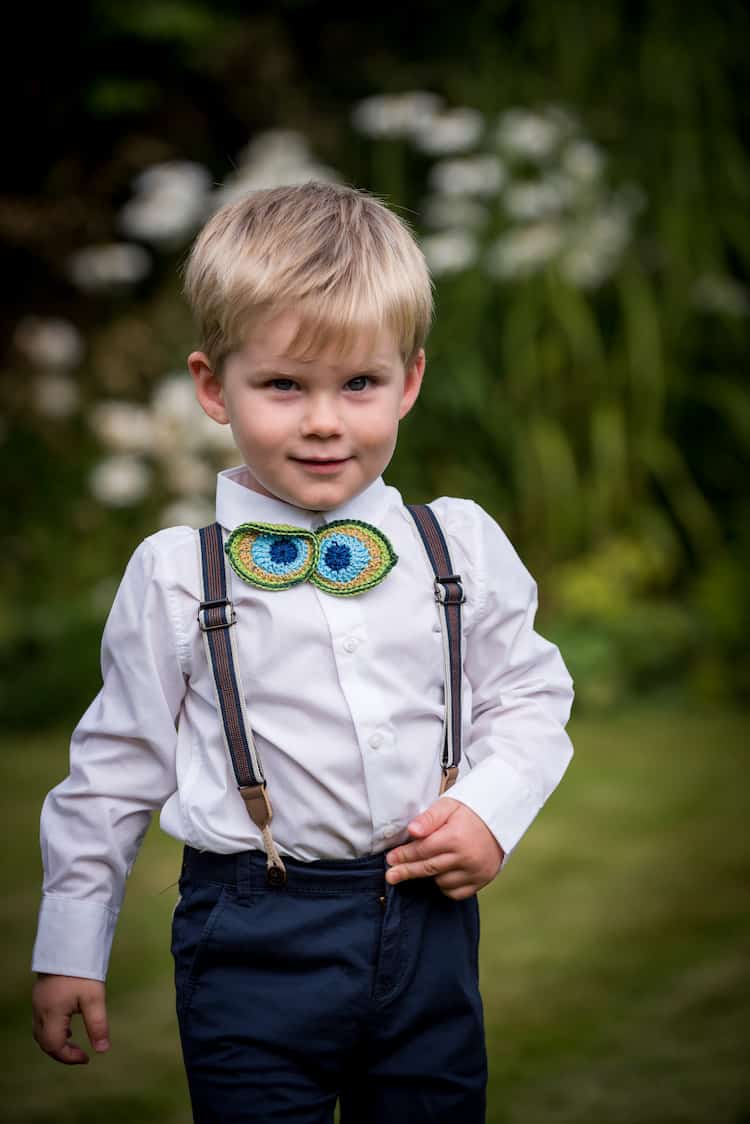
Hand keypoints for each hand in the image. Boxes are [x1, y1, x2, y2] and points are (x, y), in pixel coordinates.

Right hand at [32, 974, 108, 1064]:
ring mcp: (37, 1002)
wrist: (69, 943)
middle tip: (79, 1054)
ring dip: (54, 1040)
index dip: (69, 1057)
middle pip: (44, 1042)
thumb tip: (102, 1050)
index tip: (86, 1058)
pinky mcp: (39, 994)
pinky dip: (52, 1029)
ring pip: (40, 1032)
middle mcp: (40, 1011)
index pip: (54, 1046)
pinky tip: (66, 1023)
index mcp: (51, 1014)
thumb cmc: (82, 971)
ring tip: (72, 1039)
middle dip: (60, 1052)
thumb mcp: (94, 998)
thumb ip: (98, 1025)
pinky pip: (41, 1020)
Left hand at [385, 797, 504, 898]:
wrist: (503, 818)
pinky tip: (441, 874)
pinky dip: (446, 885)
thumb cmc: (471, 811)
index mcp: (456, 837)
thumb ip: (429, 818)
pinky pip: (456, 892)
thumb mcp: (449, 805)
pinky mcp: (482, 880)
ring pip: (441, 882)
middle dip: (406, 872)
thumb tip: (411, 831)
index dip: (404, 855)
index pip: (422, 850)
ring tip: (423, 865)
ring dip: (429, 875)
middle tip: (390, 876)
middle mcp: (466, 857)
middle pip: (428, 869)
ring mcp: (475, 871)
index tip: (390, 859)